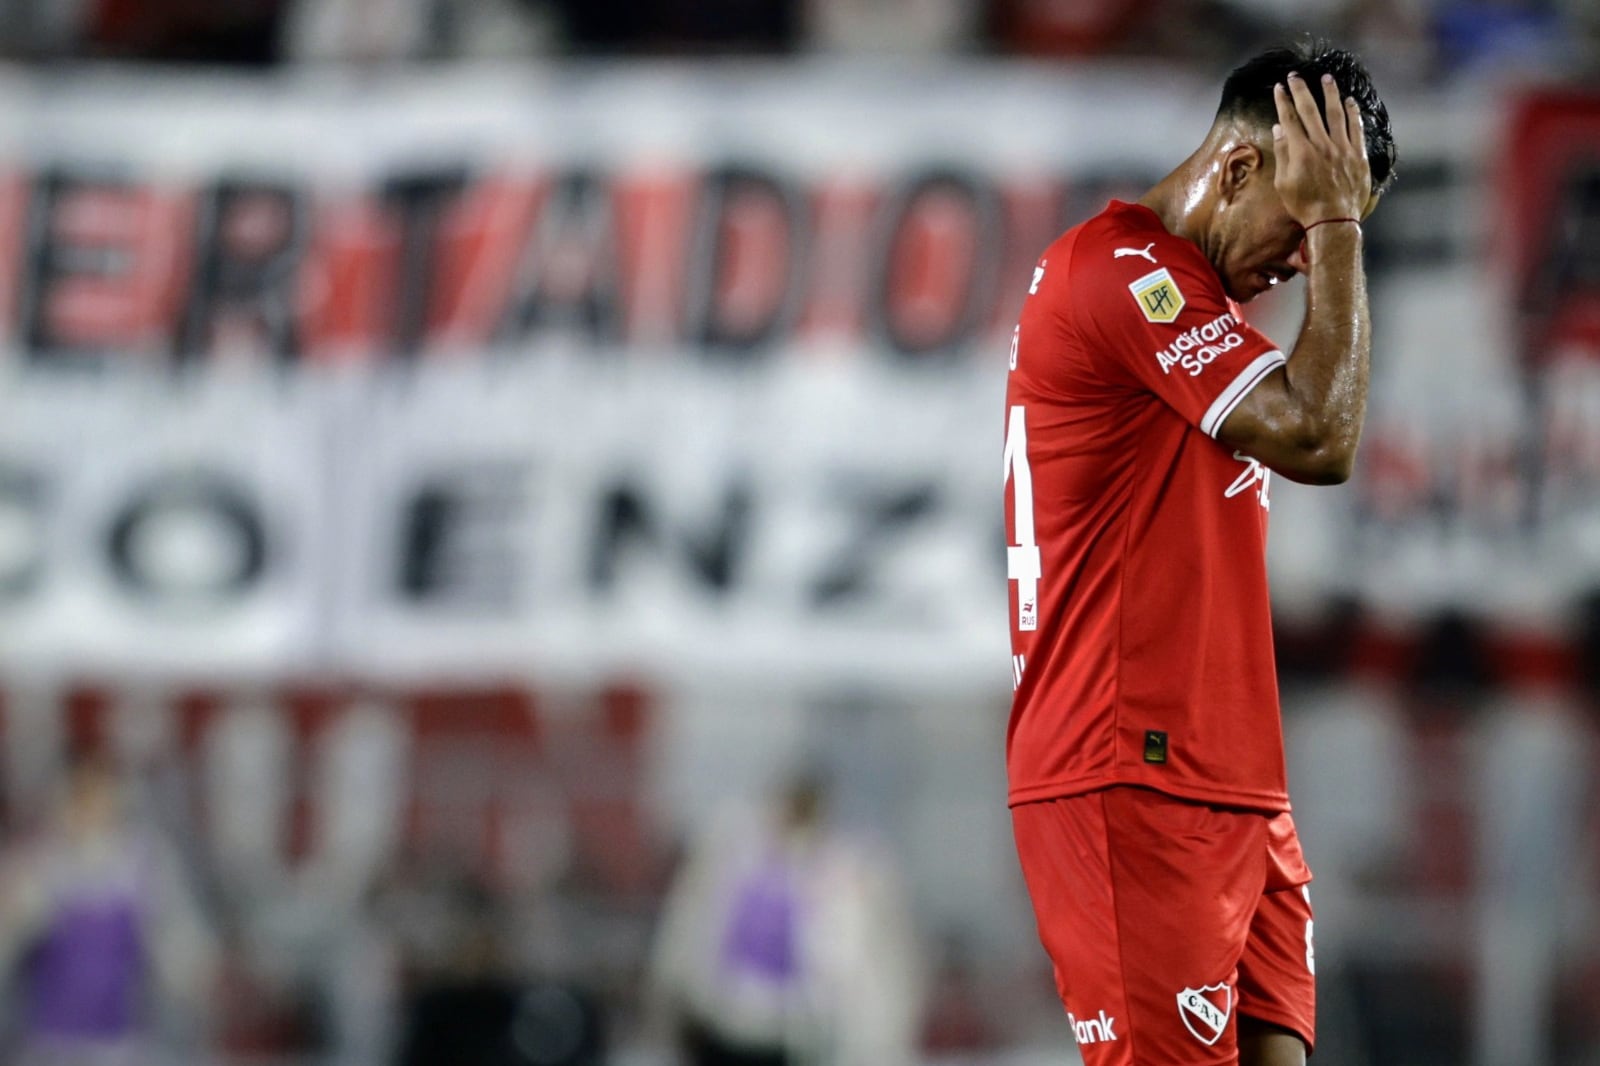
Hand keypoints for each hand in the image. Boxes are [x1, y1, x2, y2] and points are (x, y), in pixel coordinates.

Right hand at [1271, 73, 1371, 227]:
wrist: (1333, 220)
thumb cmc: (1304, 206)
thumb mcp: (1284, 183)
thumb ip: (1283, 154)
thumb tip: (1279, 129)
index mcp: (1301, 151)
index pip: (1290, 119)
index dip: (1284, 101)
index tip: (1280, 87)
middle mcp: (1322, 145)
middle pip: (1310, 111)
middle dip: (1301, 91)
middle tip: (1296, 76)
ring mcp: (1342, 148)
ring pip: (1336, 114)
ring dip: (1330, 94)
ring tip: (1327, 78)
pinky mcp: (1357, 155)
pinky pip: (1357, 129)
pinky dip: (1354, 113)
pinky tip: (1350, 101)